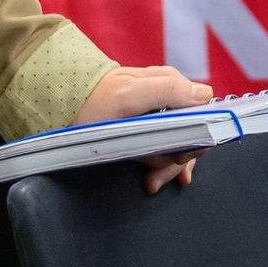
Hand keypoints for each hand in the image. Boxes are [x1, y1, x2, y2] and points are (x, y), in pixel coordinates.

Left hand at [79, 64, 216, 192]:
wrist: (61, 104)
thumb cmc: (92, 98)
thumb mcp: (128, 93)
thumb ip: (168, 90)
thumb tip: (205, 96)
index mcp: (169, 84)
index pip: (202, 112)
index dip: (196, 137)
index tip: (178, 157)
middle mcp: (167, 98)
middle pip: (191, 133)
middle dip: (178, 159)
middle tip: (157, 178)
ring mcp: (157, 114)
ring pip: (179, 144)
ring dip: (168, 166)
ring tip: (151, 182)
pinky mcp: (146, 128)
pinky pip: (163, 148)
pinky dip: (161, 164)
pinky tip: (154, 177)